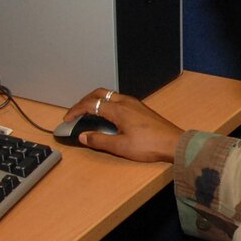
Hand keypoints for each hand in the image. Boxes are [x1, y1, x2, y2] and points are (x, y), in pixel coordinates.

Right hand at [62, 87, 181, 162]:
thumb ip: (99, 140)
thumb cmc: (150, 145)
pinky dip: (106, 104)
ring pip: (109, 95)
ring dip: (95, 101)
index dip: (75, 110)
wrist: (173, 143)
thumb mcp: (120, 147)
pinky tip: (106, 116)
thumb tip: (83, 136)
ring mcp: (134, 103)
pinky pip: (118, 100)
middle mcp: (126, 102)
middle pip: (98, 93)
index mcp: (118, 109)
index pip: (90, 104)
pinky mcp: (140, 108)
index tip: (67, 119)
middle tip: (75, 112)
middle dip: (83, 101)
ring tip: (88, 113)